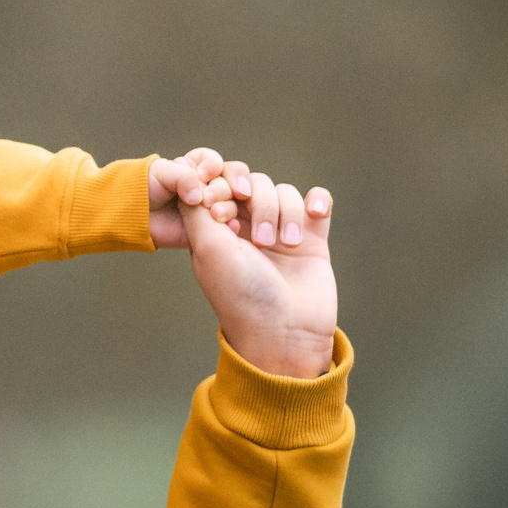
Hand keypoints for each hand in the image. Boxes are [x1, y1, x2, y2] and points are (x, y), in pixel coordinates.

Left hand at [148, 148, 244, 249]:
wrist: (133, 216)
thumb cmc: (143, 189)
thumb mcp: (162, 173)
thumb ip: (183, 177)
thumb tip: (199, 197)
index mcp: (196, 167)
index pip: (214, 161)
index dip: (213, 166)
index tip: (203, 175)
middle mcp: (207, 185)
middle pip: (229, 182)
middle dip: (222, 189)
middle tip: (207, 199)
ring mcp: (211, 207)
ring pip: (232, 203)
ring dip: (229, 207)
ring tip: (215, 214)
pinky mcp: (210, 227)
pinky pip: (228, 225)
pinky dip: (231, 225)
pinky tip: (229, 228)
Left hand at [179, 164, 336, 378]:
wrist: (284, 331)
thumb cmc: (240, 293)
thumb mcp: (207, 248)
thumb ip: (196, 208)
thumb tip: (190, 177)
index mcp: (217, 229)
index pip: (219, 184)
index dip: (221, 187)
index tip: (220, 209)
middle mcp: (247, 227)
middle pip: (254, 183)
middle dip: (258, 204)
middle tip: (259, 240)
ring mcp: (281, 230)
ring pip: (285, 192)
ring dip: (286, 213)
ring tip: (285, 245)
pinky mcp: (312, 237)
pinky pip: (317, 201)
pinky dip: (317, 202)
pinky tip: (314, 216)